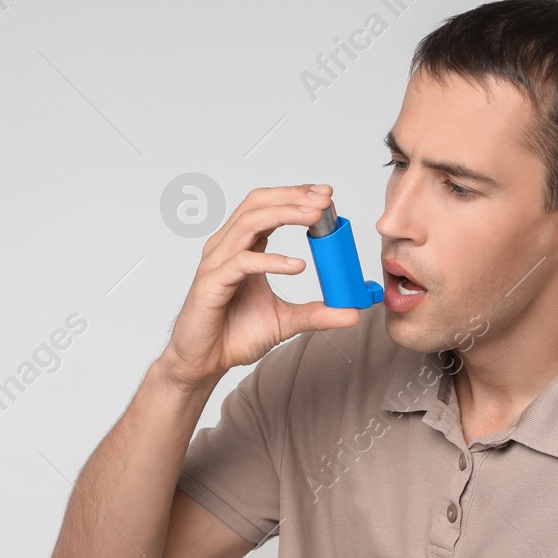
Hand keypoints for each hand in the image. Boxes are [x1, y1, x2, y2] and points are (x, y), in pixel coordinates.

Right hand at [161, 183, 361, 388]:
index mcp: (243, 247)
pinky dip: (272, 260)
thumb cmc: (234, 335)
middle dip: (292, 196)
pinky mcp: (211, 284)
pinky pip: (242, 262)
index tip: (327, 196)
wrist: (205, 362)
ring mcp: (217, 263)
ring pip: (249, 223)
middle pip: (258, 204)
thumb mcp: (287, 321)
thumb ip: (317, 313)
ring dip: (285, 214)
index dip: (296, 196)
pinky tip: (297, 266)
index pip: (268, 207)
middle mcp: (227, 248)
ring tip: (315, 216)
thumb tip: (352, 312)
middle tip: (325, 199)